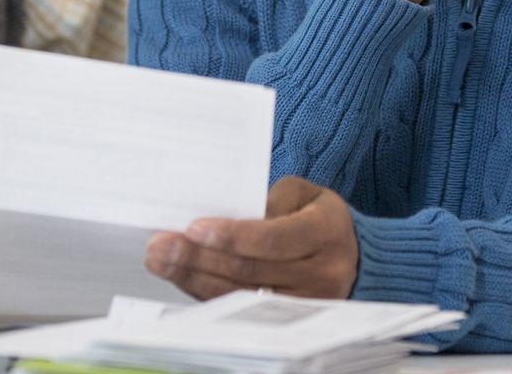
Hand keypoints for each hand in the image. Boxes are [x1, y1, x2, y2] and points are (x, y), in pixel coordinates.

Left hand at [144, 177, 357, 299]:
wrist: (350, 253)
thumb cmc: (317, 215)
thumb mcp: (301, 193)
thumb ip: (266, 202)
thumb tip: (219, 219)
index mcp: (326, 233)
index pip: (275, 239)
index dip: (233, 236)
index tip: (194, 227)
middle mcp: (321, 274)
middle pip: (251, 271)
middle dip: (200, 258)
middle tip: (161, 245)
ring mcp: (305, 304)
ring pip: (240, 294)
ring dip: (194, 277)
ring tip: (161, 260)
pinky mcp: (285, 318)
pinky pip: (240, 306)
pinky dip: (207, 291)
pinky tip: (182, 276)